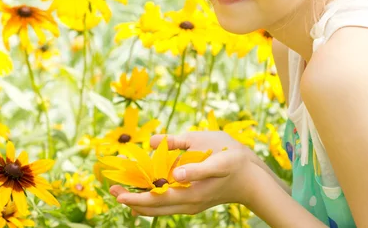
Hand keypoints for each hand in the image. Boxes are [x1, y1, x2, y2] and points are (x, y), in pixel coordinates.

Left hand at [109, 131, 256, 216]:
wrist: (254, 179)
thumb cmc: (235, 163)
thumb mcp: (216, 158)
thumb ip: (193, 164)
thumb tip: (172, 168)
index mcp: (190, 193)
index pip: (155, 200)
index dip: (135, 197)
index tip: (118, 193)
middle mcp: (188, 203)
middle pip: (153, 208)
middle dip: (131, 200)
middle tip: (113, 190)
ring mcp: (190, 204)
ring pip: (160, 209)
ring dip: (140, 201)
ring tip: (123, 193)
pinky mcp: (193, 200)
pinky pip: (167, 205)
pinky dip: (153, 200)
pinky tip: (146, 191)